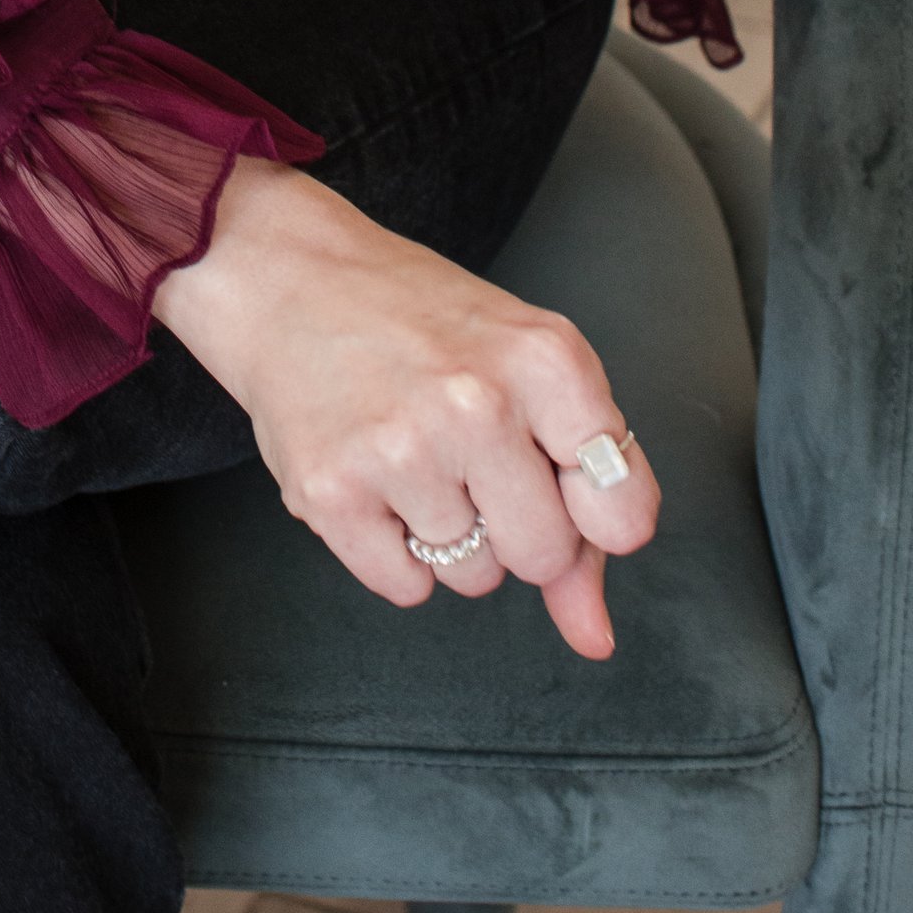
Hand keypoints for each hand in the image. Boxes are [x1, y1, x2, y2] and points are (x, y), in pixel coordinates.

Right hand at [155, 159, 659, 658]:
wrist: (288, 277)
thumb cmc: (416, 322)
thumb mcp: (523, 370)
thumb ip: (581, 499)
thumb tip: (593, 635)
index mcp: (546, 358)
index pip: (623, 511)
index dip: (592, 510)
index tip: (553, 473)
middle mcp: (479, 402)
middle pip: (543, 555)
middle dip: (513, 525)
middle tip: (466, 452)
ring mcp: (401, 449)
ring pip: (473, 577)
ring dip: (445, 534)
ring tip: (407, 448)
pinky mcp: (331, 491)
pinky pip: (405, 588)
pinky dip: (390, 549)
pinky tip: (371, 474)